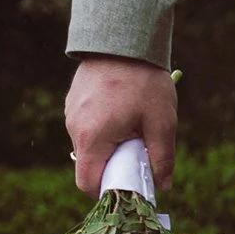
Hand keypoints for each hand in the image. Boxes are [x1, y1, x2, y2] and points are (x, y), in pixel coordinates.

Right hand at [64, 56, 178, 195]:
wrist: (122, 40)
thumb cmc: (144, 82)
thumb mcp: (163, 123)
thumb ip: (162, 158)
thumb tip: (162, 186)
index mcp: (93, 138)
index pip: (88, 183)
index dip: (107, 193)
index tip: (130, 190)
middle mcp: (75, 128)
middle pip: (90, 166)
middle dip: (114, 171)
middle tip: (140, 160)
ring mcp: (71, 114)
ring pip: (90, 148)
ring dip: (111, 149)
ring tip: (134, 133)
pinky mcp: (73, 103)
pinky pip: (87, 129)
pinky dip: (104, 133)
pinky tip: (124, 118)